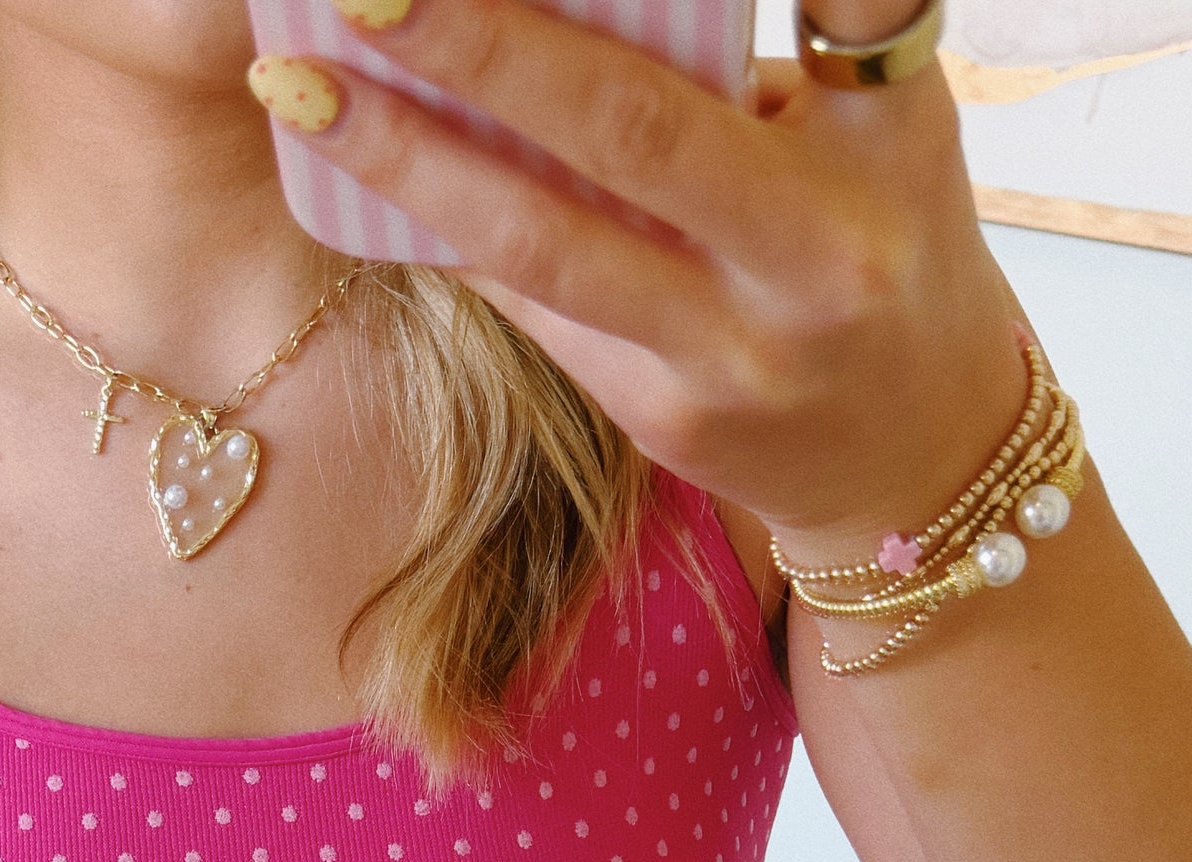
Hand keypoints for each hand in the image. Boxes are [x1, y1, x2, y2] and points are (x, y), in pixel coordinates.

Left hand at [250, 0, 1029, 563]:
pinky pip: (536, 308)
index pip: (833, 4)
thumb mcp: (864, 127)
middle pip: (631, 125)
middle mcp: (819, 246)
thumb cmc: (877, 241)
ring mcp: (737, 350)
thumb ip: (732, 67)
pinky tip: (364, 174)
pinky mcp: (666, 420)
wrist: (917, 456)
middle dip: (485, 48)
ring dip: (410, 162)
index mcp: (889, 128)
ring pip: (550, 243)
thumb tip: (556, 14)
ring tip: (303, 92)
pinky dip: (452, 232)